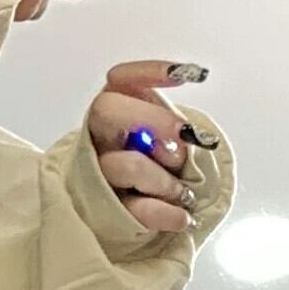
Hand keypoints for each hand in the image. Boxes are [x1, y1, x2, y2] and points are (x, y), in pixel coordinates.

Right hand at [88, 57, 210, 235]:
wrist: (134, 218)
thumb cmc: (156, 172)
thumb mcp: (166, 142)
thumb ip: (171, 131)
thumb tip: (185, 137)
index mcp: (116, 115)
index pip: (120, 80)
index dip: (150, 71)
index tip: (191, 75)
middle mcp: (99, 138)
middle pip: (106, 109)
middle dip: (152, 119)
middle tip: (185, 138)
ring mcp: (97, 172)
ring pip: (123, 164)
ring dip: (163, 179)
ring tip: (182, 192)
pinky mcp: (104, 208)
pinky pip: (134, 209)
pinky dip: (165, 213)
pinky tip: (183, 216)